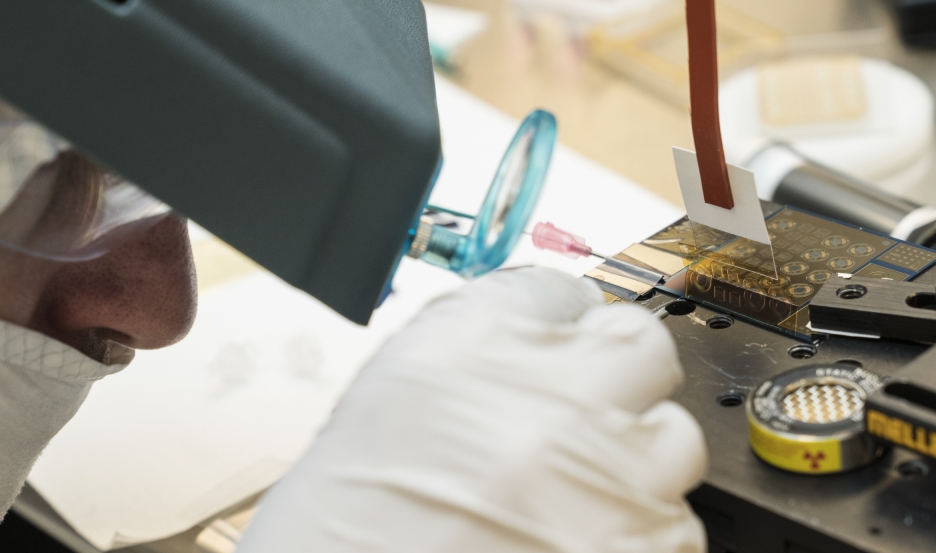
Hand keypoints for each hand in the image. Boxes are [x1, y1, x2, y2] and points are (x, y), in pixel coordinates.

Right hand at [237, 267, 707, 552]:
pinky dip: (638, 534)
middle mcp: (548, 393)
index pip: (555, 291)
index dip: (557, 325)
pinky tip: (584, 542)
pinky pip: (676, 523)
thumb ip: (470, 357)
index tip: (559, 346)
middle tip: (588, 410)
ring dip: (634, 460)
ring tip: (580, 494)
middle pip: (636, 341)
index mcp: (470, 342)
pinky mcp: (642, 549)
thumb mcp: (384, 405)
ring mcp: (606, 474)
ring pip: (673, 436)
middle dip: (617, 372)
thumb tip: (532, 346)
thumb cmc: (342, 528)